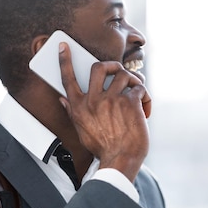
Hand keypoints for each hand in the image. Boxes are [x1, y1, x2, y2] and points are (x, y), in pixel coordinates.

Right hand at [58, 42, 150, 180]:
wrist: (120, 160)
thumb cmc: (103, 148)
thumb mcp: (81, 130)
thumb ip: (72, 112)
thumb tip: (62, 99)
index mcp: (79, 107)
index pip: (68, 79)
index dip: (65, 60)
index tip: (64, 46)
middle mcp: (93, 100)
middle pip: (99, 67)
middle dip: (111, 65)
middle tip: (118, 71)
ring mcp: (112, 100)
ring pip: (123, 75)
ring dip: (133, 82)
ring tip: (136, 93)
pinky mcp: (130, 102)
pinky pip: (139, 88)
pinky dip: (145, 97)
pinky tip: (145, 109)